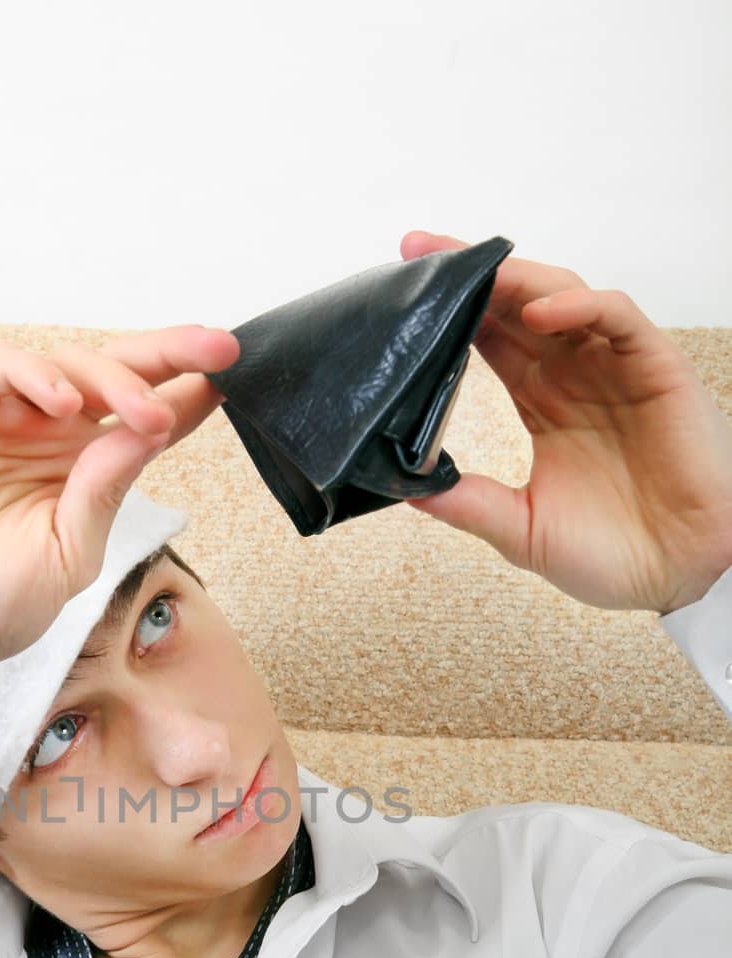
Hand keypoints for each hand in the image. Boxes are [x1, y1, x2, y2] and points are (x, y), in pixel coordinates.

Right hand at [0, 325, 239, 699]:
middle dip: (168, 355)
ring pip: (63, 365)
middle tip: (217, 349)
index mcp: (80, 474)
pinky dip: (35, 375)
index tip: (237, 378)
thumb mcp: (69, 556)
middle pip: (114, 375)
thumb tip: (149, 429)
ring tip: (141, 411)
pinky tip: (65, 402)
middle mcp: (44, 438)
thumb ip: (105, 492)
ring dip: (110, 377)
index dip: (188, 395)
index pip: (143, 419)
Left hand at [398, 230, 731, 614]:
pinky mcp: (656, 366)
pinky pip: (616, 317)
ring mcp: (615, 366)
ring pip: (561, 297)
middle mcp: (576, 375)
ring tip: (468, 272)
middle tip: (416, 252)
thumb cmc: (613, 556)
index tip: (403, 289)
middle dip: (469, 274)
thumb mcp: (522, 530)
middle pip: (516, 305)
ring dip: (515, 280)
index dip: (450, 312)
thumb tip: (407, 490)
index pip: (489, 339)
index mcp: (543, 403)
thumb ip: (470, 505)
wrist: (681, 577)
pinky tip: (538, 311)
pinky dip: (578, 305)